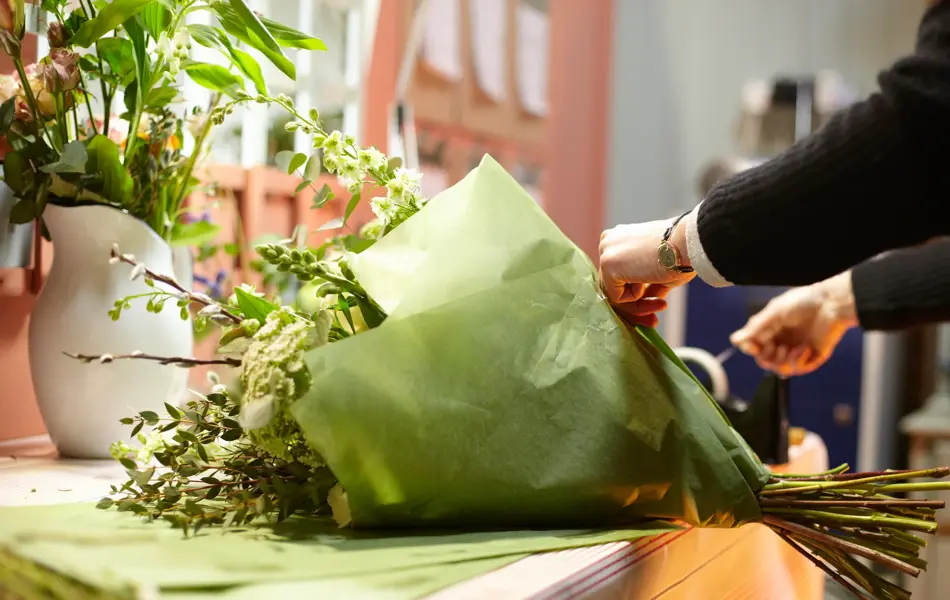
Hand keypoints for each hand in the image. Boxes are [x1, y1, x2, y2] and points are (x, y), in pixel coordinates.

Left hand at [599, 218, 695, 326]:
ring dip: (639, 307)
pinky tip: (650, 283)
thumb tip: (646, 301)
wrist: (687, 242)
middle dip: (636, 306)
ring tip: (662, 305)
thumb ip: (649, 285)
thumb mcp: (661, 272)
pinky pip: (616, 297)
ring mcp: (606, 252)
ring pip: (614, 294)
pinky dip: (635, 299)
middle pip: (614, 286)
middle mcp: (608, 242)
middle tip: (654, 321)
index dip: (637, 295)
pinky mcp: (607, 263)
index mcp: (620, 238)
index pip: (620, 275)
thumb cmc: (681, 253)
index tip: (657, 306)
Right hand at [730, 272, 858, 375]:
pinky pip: (799, 369)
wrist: (832, 303)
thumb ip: (755, 328)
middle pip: (765, 360)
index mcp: (772, 329)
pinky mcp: (813, 357)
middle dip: (766, 357)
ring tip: (790, 349)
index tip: (751, 346)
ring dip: (782, 361)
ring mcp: (797, 350)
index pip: (755, 346)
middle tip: (773, 347)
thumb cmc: (802, 302)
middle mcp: (783, 340)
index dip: (751, 348)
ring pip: (780, 368)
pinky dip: (798, 361)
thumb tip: (734, 340)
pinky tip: (804, 349)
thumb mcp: (774, 313)